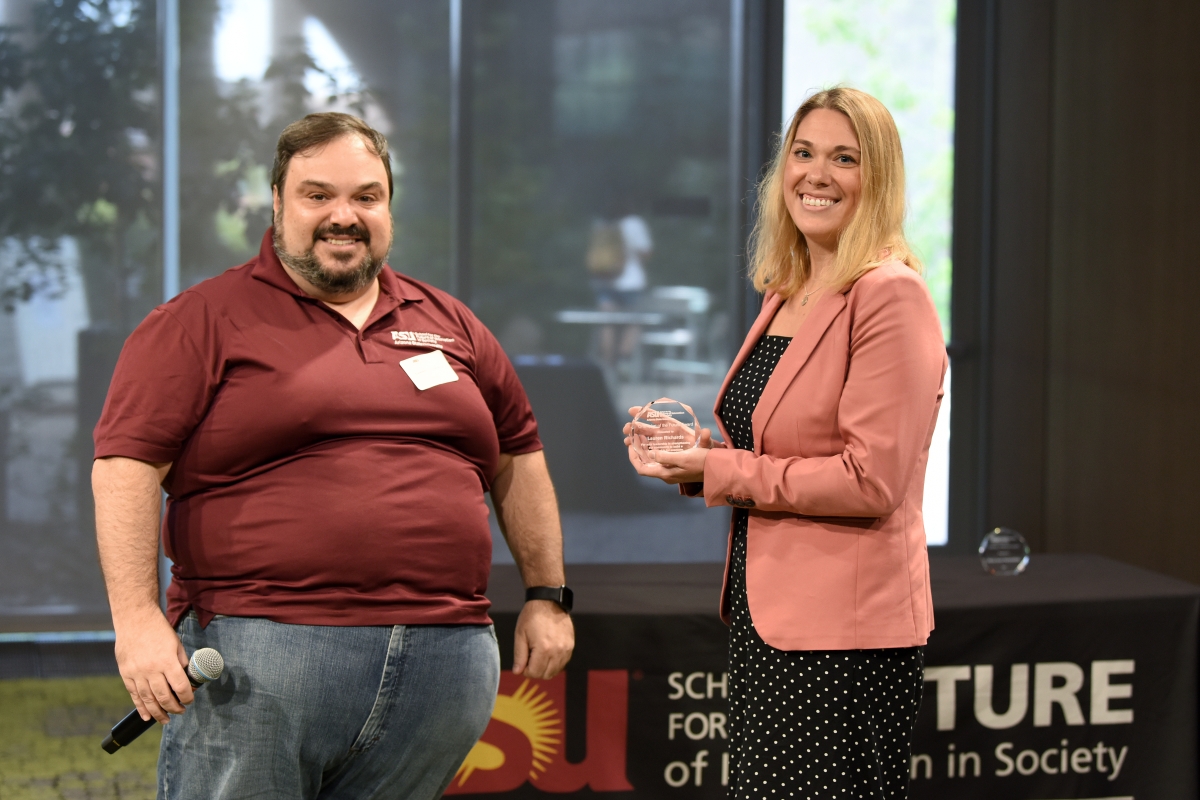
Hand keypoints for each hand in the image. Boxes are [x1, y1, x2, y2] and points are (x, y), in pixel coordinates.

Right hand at [113, 609, 193, 723]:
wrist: (135, 620)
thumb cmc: (159, 631)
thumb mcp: (177, 644)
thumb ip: (182, 663)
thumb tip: (188, 681)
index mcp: (167, 661)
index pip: (180, 686)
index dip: (187, 697)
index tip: (190, 701)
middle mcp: (151, 670)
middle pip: (164, 697)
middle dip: (174, 708)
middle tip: (180, 712)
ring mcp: (137, 673)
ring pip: (148, 699)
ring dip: (157, 713)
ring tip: (165, 720)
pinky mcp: (126, 674)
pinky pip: (134, 695)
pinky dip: (141, 707)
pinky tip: (146, 716)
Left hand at [512, 600, 573, 679]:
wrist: (548, 602)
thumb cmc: (532, 617)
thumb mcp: (520, 635)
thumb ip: (519, 656)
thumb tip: (517, 672)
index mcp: (543, 649)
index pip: (534, 673)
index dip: (525, 670)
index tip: (523, 662)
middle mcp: (557, 651)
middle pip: (546, 675)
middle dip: (535, 670)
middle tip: (530, 658)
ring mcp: (566, 649)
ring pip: (555, 671)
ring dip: (545, 668)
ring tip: (538, 654)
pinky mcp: (570, 645)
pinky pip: (562, 663)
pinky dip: (554, 663)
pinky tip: (547, 652)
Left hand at [624, 407, 712, 483]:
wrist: (717, 469)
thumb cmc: (701, 462)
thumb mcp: (684, 458)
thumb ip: (666, 456)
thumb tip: (650, 453)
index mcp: (665, 473)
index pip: (642, 468)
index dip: (633, 457)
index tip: (630, 444)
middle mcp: (666, 474)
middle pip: (645, 463)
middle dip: (637, 449)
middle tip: (633, 435)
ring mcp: (671, 471)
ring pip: (652, 460)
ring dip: (645, 448)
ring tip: (641, 435)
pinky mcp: (677, 467)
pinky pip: (661, 458)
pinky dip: (655, 448)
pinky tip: (655, 440)